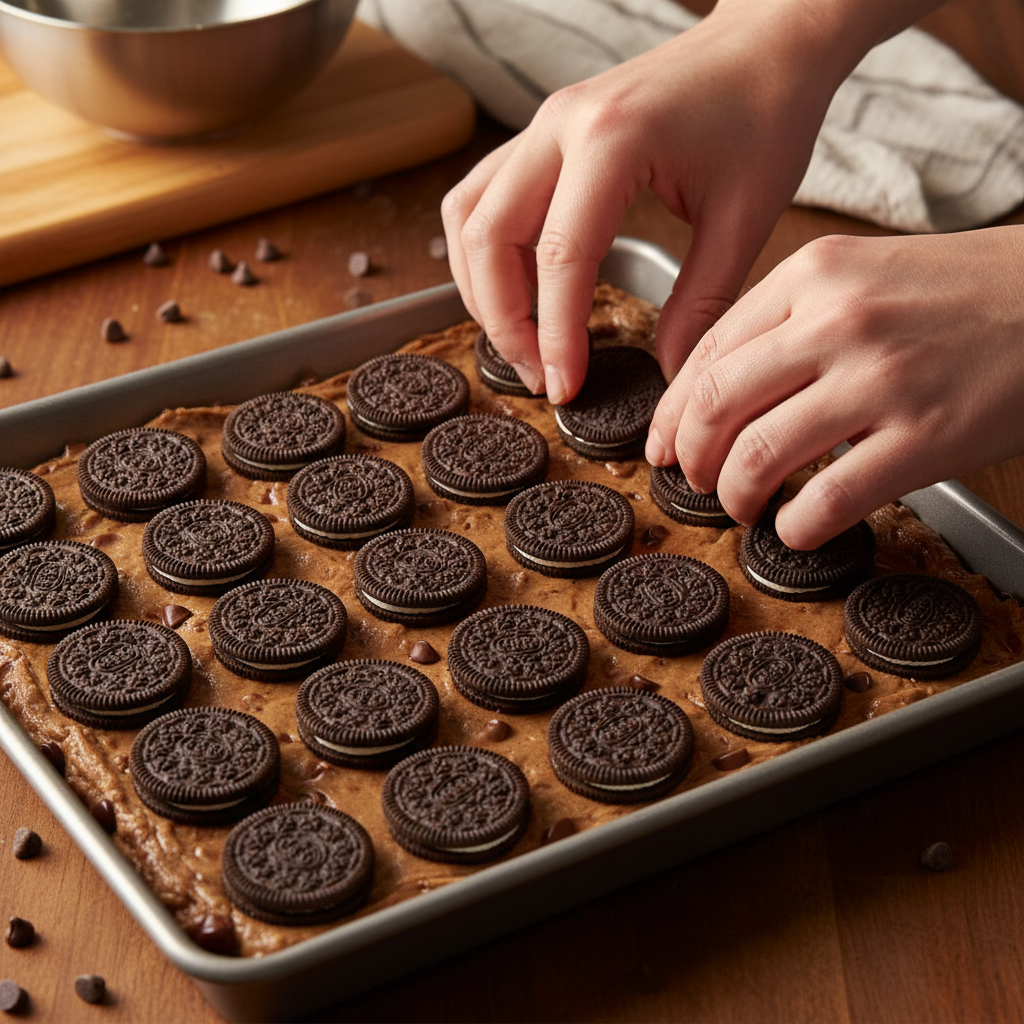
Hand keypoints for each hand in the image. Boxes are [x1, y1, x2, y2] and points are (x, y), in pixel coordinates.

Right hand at [440, 1, 861, 402]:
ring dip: (481, 288)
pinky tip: (514, 289)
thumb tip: (669, 371)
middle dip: (504, 321)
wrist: (766, 42)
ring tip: (521, 340)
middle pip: (489, 237)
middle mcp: (560, 125)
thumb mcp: (745, 216)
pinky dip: (485, 252)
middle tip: (536, 374)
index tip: (564, 387)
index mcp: (612, 139)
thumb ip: (702, 302)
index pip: (560, 258)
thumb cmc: (765, 111)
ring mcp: (544, 124)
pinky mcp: (544, 133)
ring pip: (470, 216)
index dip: (554, 335)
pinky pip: (482, 196)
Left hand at [646, 227, 1023, 548]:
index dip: (671, 412)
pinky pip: (828, 498)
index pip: (707, 353)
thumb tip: (721, 391)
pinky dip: (796, 526)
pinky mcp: (924, 437)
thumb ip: (790, 322)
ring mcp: (881, 379)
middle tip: (696, 481)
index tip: (662, 444)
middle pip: (717, 405)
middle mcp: (838, 322)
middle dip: (691, 456)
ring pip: (760, 454)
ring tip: (743, 507)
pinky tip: (795, 528)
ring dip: (735, 496)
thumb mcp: (863, 276)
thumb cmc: (960, 293)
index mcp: (813, 276)